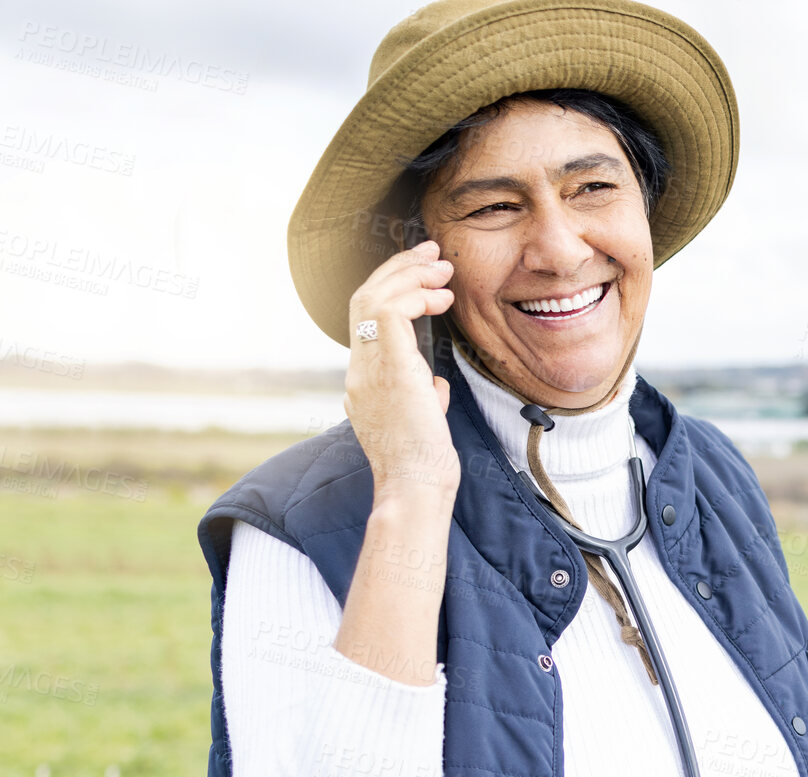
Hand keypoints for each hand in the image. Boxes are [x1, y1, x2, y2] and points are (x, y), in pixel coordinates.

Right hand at [345, 238, 459, 500]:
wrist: (414, 486)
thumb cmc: (423, 463)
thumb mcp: (422, 420)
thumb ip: (422, 395)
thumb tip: (433, 384)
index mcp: (364, 379)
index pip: (368, 318)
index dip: (394, 288)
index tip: (425, 275)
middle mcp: (358, 368)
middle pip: (365, 298)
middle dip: (400, 269)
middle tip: (433, 253)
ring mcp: (367, 367)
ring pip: (372, 297)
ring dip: (411, 275)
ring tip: (443, 268)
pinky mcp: (387, 368)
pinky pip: (389, 312)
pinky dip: (415, 296)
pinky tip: (440, 297)